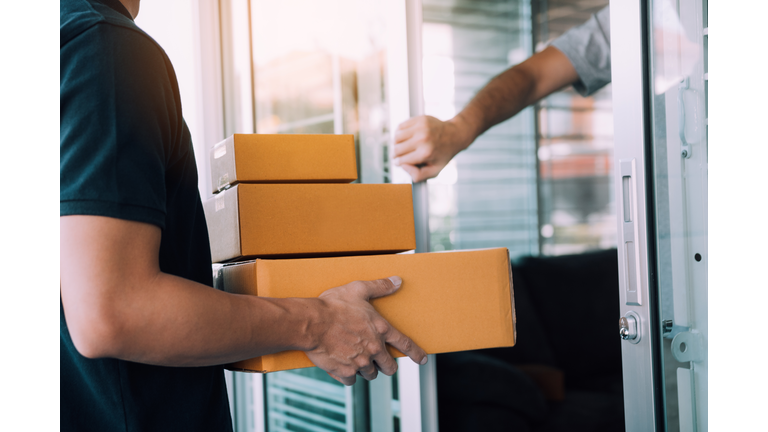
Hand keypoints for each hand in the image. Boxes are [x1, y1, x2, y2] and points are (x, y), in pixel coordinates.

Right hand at [305, 276, 427, 385]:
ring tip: (356, 359)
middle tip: (379, 362)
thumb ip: (380, 286)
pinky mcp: (345, 371)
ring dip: (366, 369)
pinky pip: (351, 380)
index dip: (416, 353)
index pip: (405, 343)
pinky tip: (342, 365)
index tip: (422, 359)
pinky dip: (348, 375)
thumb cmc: (333, 305)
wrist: (311, 322)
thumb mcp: (358, 289)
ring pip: (370, 374)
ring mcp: (360, 362)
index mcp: (380, 329)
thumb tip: (397, 281)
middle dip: (386, 366)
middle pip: (389, 367)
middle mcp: (374, 348)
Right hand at [394, 115, 470, 182]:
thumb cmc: (443, 154)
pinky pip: (400, 127)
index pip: (401, 160)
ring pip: (396, 137)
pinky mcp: (420, 119)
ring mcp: (421, 127)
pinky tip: (405, 137)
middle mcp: (422, 139)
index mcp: (425, 153)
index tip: (400, 162)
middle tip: (400, 155)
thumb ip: (418, 175)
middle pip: (396, 149)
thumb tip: (403, 166)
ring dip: (396, 143)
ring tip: (402, 146)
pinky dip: (399, 133)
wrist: (455, 135)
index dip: (399, 163)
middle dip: (396, 154)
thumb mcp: (435, 171)